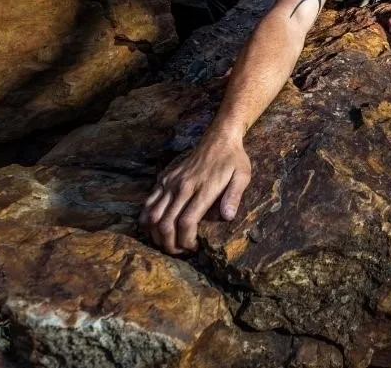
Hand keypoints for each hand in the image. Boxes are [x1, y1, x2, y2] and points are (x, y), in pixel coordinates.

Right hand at [140, 133, 251, 254]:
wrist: (218, 138)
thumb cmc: (233, 160)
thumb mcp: (242, 175)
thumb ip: (234, 196)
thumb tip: (227, 217)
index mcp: (203, 189)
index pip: (186, 222)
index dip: (187, 241)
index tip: (194, 248)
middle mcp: (182, 187)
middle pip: (166, 224)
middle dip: (170, 244)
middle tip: (180, 251)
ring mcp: (170, 182)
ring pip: (152, 216)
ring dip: (156, 235)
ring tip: (167, 243)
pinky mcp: (164, 179)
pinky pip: (148, 203)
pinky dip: (147, 219)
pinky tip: (155, 228)